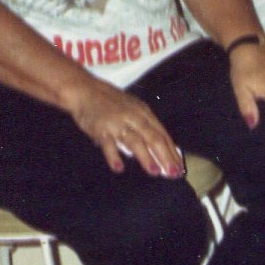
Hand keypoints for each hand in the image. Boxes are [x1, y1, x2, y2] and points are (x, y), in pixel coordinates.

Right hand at [62, 80, 182, 177]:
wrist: (85, 90)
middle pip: (153, 138)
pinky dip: (113, 156)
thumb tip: (162, 149)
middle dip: (165, 156)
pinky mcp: (100, 129)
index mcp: (144, 113)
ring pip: (134, 141)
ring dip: (146, 157)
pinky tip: (119, 168)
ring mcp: (117, 123)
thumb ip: (146, 127)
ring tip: (155, 171)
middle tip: (173, 173)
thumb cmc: (112, 103)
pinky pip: (108, 144)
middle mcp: (134, 117)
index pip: (162, 134)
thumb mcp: (133, 110)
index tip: (180, 167)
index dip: (172, 151)